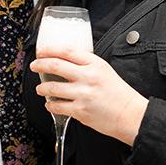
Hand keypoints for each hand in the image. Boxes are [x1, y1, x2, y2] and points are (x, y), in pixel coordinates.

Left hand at [30, 46, 148, 145]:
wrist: (131, 115)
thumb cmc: (119, 93)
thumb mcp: (104, 70)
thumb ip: (86, 64)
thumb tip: (65, 60)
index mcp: (94, 64)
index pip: (67, 51)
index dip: (50, 49)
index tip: (41, 51)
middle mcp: (88, 77)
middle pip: (55, 65)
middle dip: (39, 64)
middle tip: (34, 65)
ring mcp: (83, 94)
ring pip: (52, 87)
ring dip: (41, 87)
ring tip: (40, 88)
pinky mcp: (80, 110)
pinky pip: (57, 106)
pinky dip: (50, 104)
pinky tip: (49, 103)